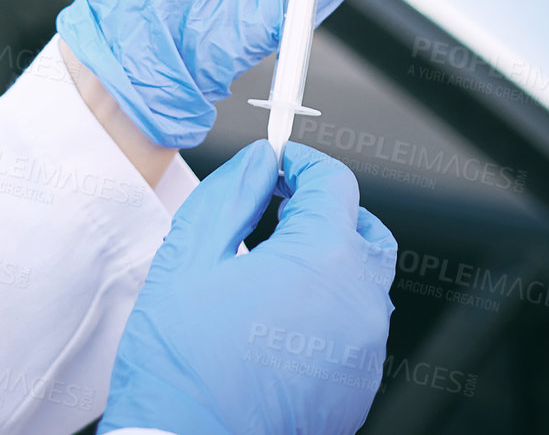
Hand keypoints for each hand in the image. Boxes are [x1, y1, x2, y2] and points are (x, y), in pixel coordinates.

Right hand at [101, 142, 397, 434]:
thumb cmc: (183, 365)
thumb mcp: (189, 257)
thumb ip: (231, 195)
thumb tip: (259, 162)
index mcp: (323, 260)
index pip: (336, 183)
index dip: (302, 163)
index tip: (276, 165)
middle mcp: (359, 303)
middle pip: (365, 229)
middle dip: (326, 208)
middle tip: (279, 208)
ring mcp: (365, 350)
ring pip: (363, 281)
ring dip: (329, 259)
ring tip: (271, 266)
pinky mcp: (357, 386)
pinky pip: (355, 328)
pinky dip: (329, 308)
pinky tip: (278, 317)